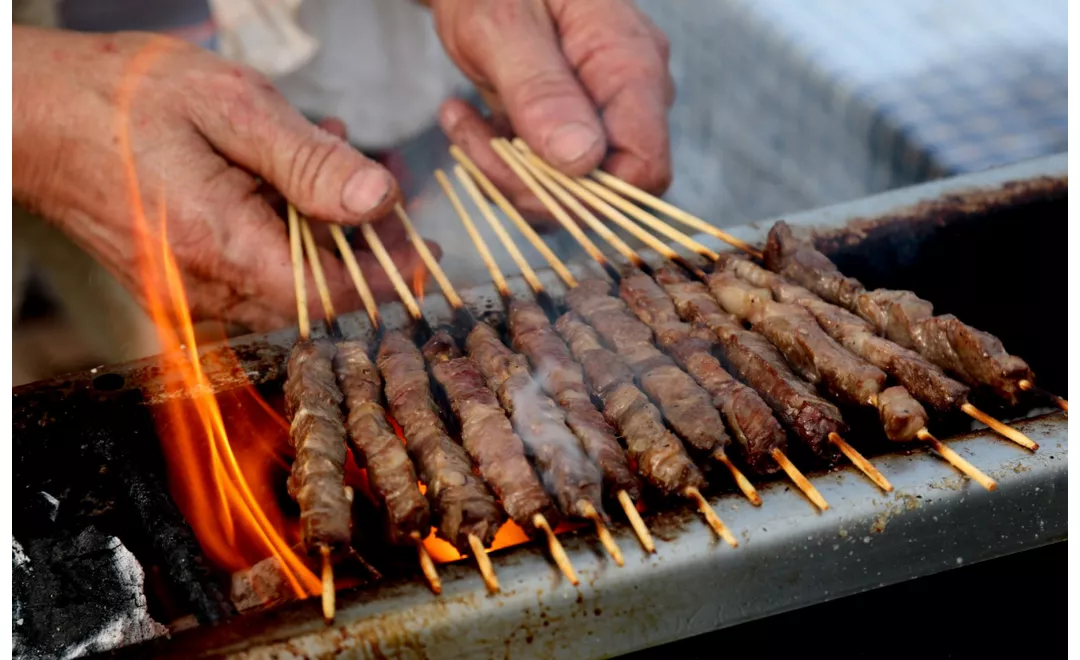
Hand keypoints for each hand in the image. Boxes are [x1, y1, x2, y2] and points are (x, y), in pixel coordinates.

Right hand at [13, 26, 434, 332]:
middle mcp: (203, 287)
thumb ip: (310, 160)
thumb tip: (381, 199)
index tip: (422, 248)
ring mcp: (188, 292)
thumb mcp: (232, 105)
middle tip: (384, 191)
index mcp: (219, 246)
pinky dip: (283, 234)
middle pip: (316, 294)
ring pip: (288, 283)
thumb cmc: (123, 97)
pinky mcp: (180, 285)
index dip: (385, 274)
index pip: (331, 295)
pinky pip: (253, 273)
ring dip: (323, 233)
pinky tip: (283, 178)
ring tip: (326, 159)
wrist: (33, 116)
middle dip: (360, 247)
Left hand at [431, 0, 672, 220]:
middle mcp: (629, 95)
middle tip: (469, 136)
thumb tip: (579, 160)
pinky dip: (501, 161)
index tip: (520, 171)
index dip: (587, 193)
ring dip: (505, 172)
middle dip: (530, 183)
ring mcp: (602, 111)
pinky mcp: (570, 123)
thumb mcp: (503, 24)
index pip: (644, 168)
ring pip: (568, 188)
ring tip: (457, 119)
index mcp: (631, 64)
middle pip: (602, 187)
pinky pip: (546, 173)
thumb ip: (541, 90)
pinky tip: (466, 119)